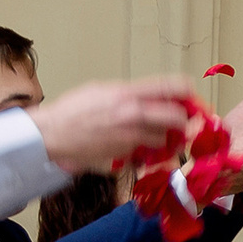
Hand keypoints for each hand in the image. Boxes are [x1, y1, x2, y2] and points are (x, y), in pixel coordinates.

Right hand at [29, 78, 200, 172]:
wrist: (51, 134)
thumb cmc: (72, 109)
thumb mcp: (102, 90)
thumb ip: (128, 92)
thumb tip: (150, 94)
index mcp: (127, 93)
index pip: (170, 87)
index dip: (186, 90)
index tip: (190, 94)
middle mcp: (133, 114)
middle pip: (177, 117)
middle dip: (183, 119)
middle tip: (182, 120)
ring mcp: (130, 136)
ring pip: (165, 138)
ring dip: (165, 137)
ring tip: (158, 135)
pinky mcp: (125, 154)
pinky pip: (146, 152)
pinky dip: (147, 150)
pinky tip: (137, 145)